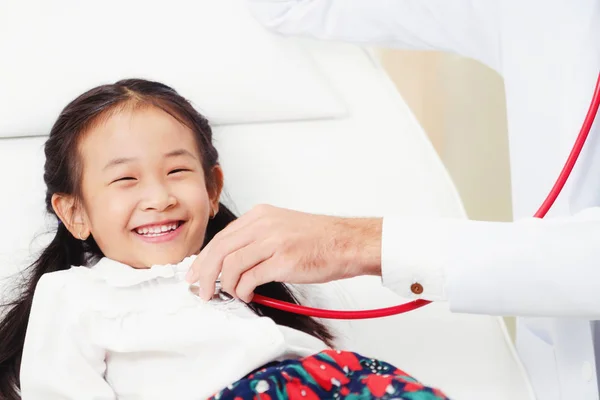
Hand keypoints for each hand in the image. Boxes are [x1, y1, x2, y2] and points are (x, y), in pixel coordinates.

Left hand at [186, 204, 381, 301]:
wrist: (347, 242)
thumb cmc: (319, 239)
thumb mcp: (283, 226)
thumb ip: (257, 238)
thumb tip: (232, 262)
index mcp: (261, 215)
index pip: (222, 237)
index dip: (204, 258)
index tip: (196, 273)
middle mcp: (264, 224)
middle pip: (220, 250)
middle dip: (205, 273)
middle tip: (201, 290)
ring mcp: (273, 241)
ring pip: (231, 265)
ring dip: (225, 285)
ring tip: (230, 295)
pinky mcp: (283, 261)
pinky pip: (250, 278)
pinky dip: (243, 290)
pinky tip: (248, 295)